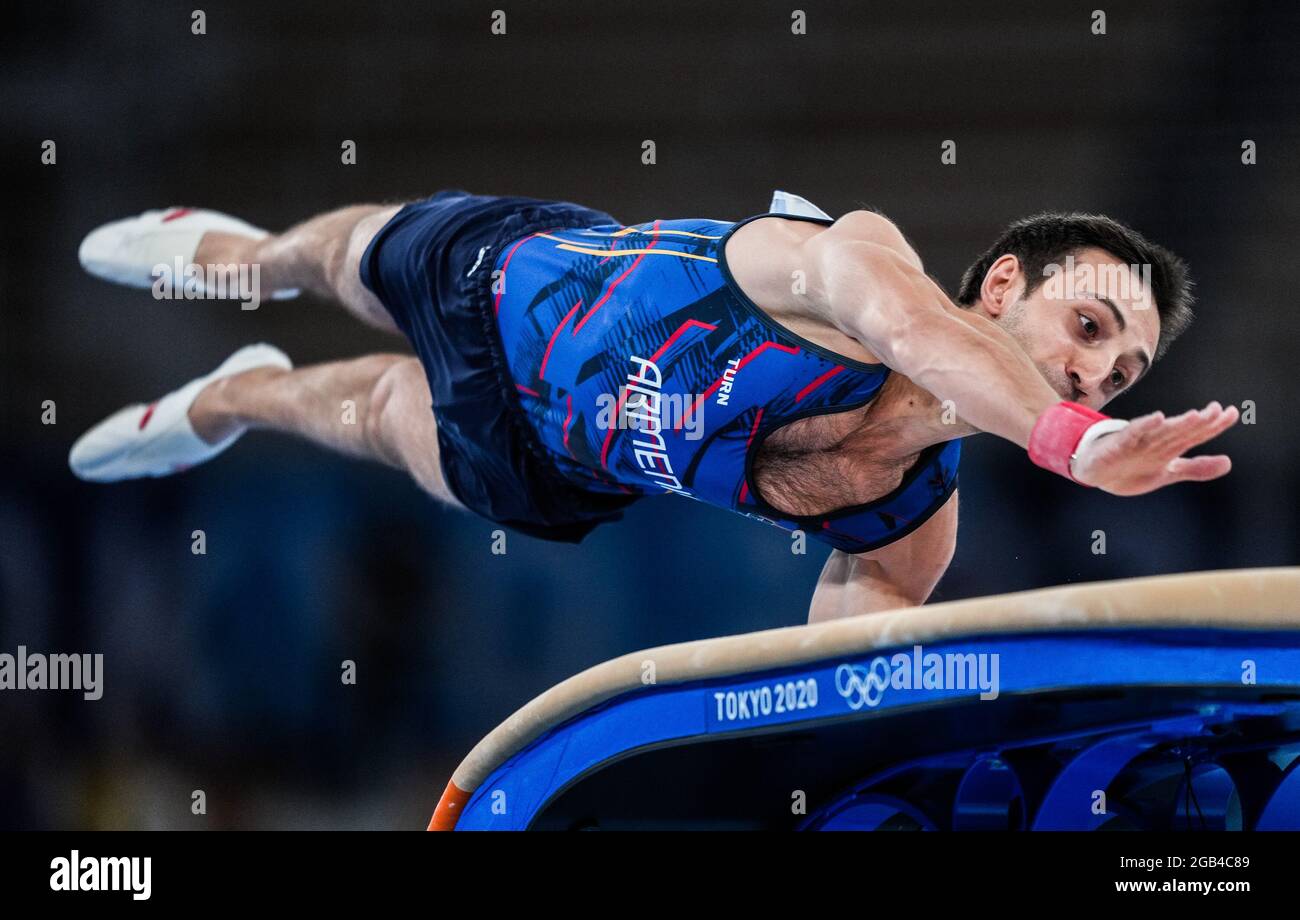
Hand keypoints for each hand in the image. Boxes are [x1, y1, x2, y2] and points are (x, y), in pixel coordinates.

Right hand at [1070, 402, 1237, 495]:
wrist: (1094, 472)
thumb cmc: (1131, 468)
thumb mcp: (1168, 472)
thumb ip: (1196, 468)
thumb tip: (1228, 463)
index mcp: (1171, 446)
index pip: (1196, 434)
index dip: (1215, 425)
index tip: (1232, 413)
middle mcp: (1157, 440)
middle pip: (1182, 430)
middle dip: (1200, 422)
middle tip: (1217, 410)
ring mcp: (1139, 441)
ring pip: (1163, 431)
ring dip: (1179, 423)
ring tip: (1197, 415)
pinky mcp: (1120, 444)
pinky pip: (1134, 433)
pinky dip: (1145, 425)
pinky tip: (1157, 418)